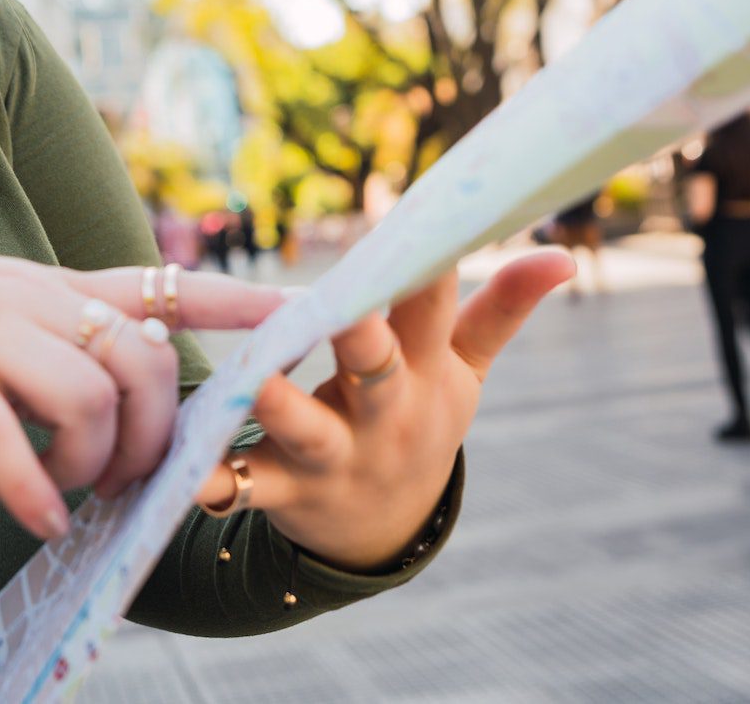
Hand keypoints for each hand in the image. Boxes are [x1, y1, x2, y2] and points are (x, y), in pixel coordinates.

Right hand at [0, 256, 284, 541]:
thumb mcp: (3, 317)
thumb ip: (67, 340)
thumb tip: (136, 390)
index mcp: (51, 286)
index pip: (165, 285)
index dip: (239, 301)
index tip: (303, 314)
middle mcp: (26, 297)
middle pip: (140, 356)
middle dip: (153, 432)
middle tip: (123, 481)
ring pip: (86, 392)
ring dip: (94, 462)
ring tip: (71, 493)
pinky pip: (0, 435)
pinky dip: (29, 487)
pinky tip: (36, 519)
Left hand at [194, 248, 574, 570]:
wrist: (382, 533)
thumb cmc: (419, 419)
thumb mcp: (463, 373)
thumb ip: (500, 310)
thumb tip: (564, 254)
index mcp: (424, 374)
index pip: (433, 310)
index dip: (425, 264)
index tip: (418, 215)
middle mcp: (383, 415)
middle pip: (376, 368)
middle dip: (364, 336)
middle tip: (350, 302)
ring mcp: (332, 456)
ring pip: (306, 429)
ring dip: (283, 405)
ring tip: (260, 379)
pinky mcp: (280, 490)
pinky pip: (241, 487)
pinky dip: (213, 481)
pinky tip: (186, 471)